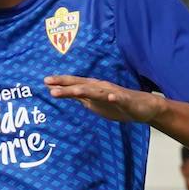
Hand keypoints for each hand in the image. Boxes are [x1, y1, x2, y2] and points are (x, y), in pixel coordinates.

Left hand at [44, 75, 166, 122]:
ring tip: (73, 90)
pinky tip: (111, 97)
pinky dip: (115, 98)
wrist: (143, 107)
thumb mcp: (95, 102)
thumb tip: (63, 94)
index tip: (45, 81)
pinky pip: (120, 99)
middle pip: (82, 85)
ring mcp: (114, 94)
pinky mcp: (126, 101)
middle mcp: (101, 88)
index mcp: (94, 89)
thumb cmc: (117, 104)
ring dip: (85, 90)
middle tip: (50, 83)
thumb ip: (80, 98)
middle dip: (66, 84)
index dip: (61, 83)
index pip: (75, 84)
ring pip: (97, 91)